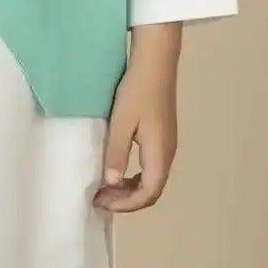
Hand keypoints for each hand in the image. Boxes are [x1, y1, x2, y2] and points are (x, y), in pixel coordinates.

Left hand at [92, 27, 180, 213]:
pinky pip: (151, 167)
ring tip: (105, 186)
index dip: (125, 205)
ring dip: (130, 188)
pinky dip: (134, 176)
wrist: (155, 62)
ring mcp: (167, 145)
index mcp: (160, 154)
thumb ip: (116, 153)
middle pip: (152, 191)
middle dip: (126, 200)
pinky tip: (117, 169)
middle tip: (100, 197)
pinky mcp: (162, 136)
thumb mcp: (122, 122)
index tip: (101, 202)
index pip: (148, 194)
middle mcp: (167, 154)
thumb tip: (111, 182)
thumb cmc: (137, 91)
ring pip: (152, 180)